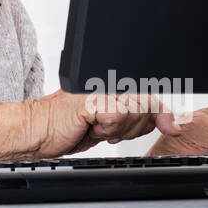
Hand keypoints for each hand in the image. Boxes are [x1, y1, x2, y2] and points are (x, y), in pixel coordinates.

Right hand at [25, 89, 182, 157]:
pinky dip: (107, 127)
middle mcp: (107, 77)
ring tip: (95, 125)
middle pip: (146, 103)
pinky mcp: (93, 96)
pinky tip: (90, 125)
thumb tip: (171, 123)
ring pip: (135, 111)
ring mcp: (99, 84)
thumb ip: (137, 118)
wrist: (35, 130)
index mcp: (111, 80)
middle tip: (106, 128)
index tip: (167, 127)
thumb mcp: (109, 125)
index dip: (159, 114)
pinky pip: (118, 116)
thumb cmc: (65, 125)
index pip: (151, 94)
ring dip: (119, 128)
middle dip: (133, 126)